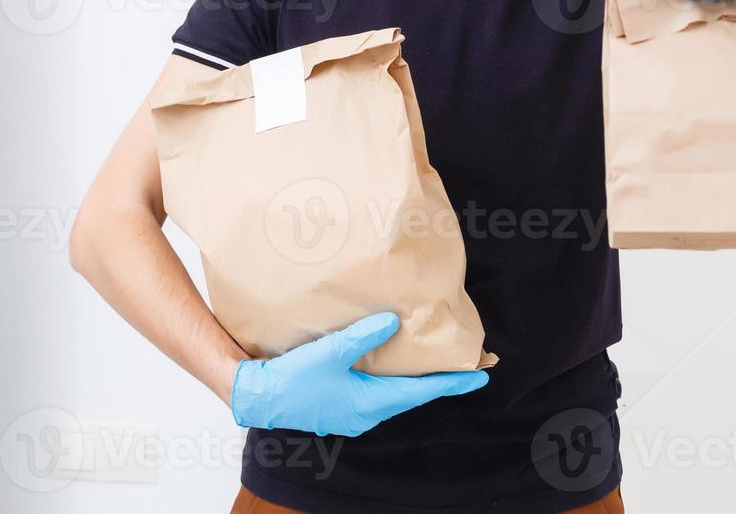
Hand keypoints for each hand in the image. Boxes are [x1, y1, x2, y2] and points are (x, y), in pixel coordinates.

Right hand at [230, 312, 489, 436]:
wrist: (256, 397)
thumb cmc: (292, 378)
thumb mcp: (330, 352)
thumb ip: (364, 337)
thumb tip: (395, 322)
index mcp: (369, 403)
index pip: (420, 391)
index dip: (450, 382)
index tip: (479, 375)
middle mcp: (366, 413)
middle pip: (410, 394)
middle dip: (436, 379)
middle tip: (461, 363)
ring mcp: (351, 412)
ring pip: (392, 393)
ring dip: (412, 377)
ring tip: (431, 359)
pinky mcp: (339, 405)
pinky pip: (375, 391)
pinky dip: (390, 377)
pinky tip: (389, 361)